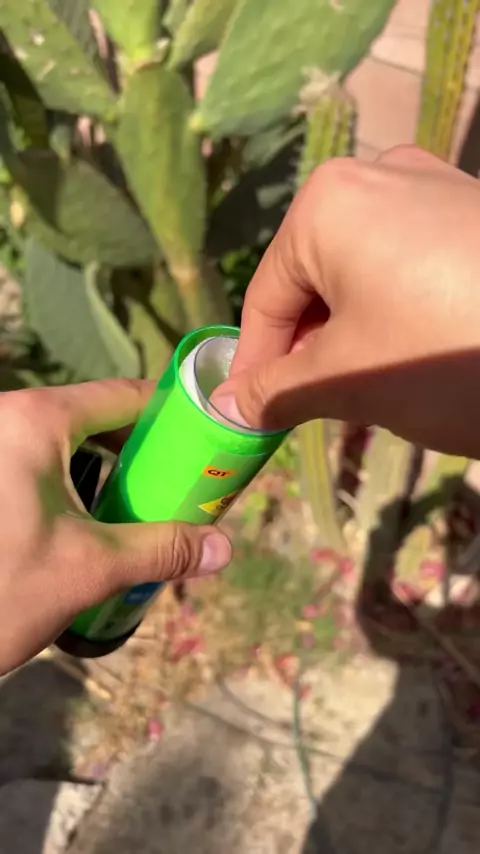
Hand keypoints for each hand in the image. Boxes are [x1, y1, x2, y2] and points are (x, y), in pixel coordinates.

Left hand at [0, 380, 230, 673]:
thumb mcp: (89, 569)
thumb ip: (162, 550)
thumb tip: (223, 549)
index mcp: (35, 420)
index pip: (124, 395)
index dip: (172, 417)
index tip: (206, 446)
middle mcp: (9, 420)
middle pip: (98, 419)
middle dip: (142, 455)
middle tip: (178, 491)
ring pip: (68, 445)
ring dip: (109, 475)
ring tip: (142, 515)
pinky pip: (41, 466)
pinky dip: (74, 489)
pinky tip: (95, 527)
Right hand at [213, 145, 479, 457]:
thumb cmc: (445, 356)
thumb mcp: (349, 380)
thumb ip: (277, 391)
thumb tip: (226, 407)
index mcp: (328, 203)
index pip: (265, 299)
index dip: (255, 367)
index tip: (250, 418)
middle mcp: (379, 175)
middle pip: (314, 283)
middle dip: (310, 352)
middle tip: (317, 410)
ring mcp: (436, 187)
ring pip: (363, 276)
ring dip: (353, 337)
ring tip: (374, 390)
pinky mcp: (475, 213)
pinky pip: (410, 265)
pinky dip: (398, 314)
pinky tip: (420, 356)